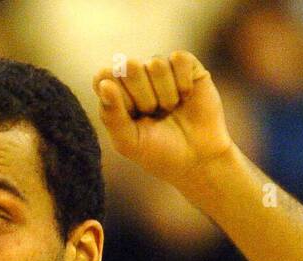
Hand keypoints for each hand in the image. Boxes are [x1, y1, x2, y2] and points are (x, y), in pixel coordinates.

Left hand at [92, 51, 233, 186]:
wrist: (198, 160)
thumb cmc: (159, 153)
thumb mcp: (129, 142)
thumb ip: (111, 115)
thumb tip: (104, 83)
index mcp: (116, 94)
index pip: (104, 76)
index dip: (118, 96)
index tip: (132, 116)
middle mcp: (136, 77)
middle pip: (129, 66)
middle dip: (143, 97)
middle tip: (154, 114)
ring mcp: (161, 70)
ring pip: (156, 64)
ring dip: (166, 94)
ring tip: (170, 109)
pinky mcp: (186, 66)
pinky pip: (178, 58)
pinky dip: (183, 83)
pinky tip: (186, 97)